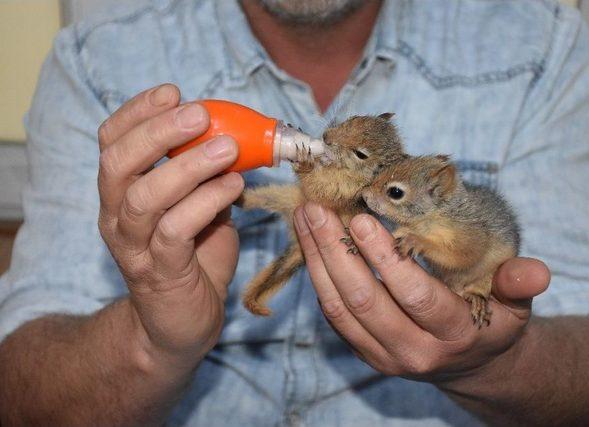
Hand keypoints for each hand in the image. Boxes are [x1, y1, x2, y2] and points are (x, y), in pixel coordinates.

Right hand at [97, 84, 243, 361]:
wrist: (180, 323)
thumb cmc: (192, 257)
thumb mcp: (200, 205)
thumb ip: (208, 174)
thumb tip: (241, 135)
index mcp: (122, 192)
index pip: (112, 142)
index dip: (137, 112)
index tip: (172, 91)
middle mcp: (117, 216)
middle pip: (118, 164)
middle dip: (157, 132)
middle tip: (199, 114)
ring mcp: (134, 247)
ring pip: (145, 197)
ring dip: (188, 166)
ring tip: (228, 149)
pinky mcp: (159, 273)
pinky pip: (176, 231)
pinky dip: (206, 203)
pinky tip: (233, 187)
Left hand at [293, 203, 548, 380]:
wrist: (470, 363)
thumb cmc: (491, 321)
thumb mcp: (514, 305)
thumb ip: (519, 284)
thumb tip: (536, 271)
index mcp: (454, 335)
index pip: (416, 297)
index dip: (387, 259)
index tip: (364, 219)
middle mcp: (414, 351)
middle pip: (366, 301)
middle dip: (337, 252)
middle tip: (319, 210)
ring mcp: (383, 355)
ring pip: (340, 308)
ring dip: (318, 260)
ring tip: (305, 219)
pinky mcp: (363, 350)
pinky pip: (333, 315)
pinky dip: (318, 277)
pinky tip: (310, 243)